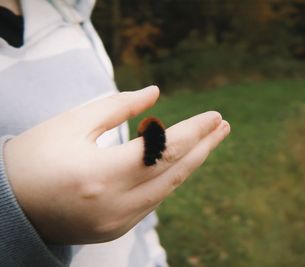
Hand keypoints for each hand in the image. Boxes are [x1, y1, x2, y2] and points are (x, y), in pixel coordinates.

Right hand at [3, 86, 229, 243]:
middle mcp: (114, 206)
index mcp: (99, 176)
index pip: (162, 152)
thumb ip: (118, 107)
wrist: (8, 207)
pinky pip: (152, 201)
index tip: (215, 116)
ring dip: (190, 164)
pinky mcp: (116, 231)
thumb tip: (156, 94)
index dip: (193, 132)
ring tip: (209, 140)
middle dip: (203, 148)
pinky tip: (179, 162)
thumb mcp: (72, 123)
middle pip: (174, 174)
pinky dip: (168, 179)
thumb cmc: (33, 158)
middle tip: (223, 126)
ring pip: (167, 190)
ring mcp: (117, 224)